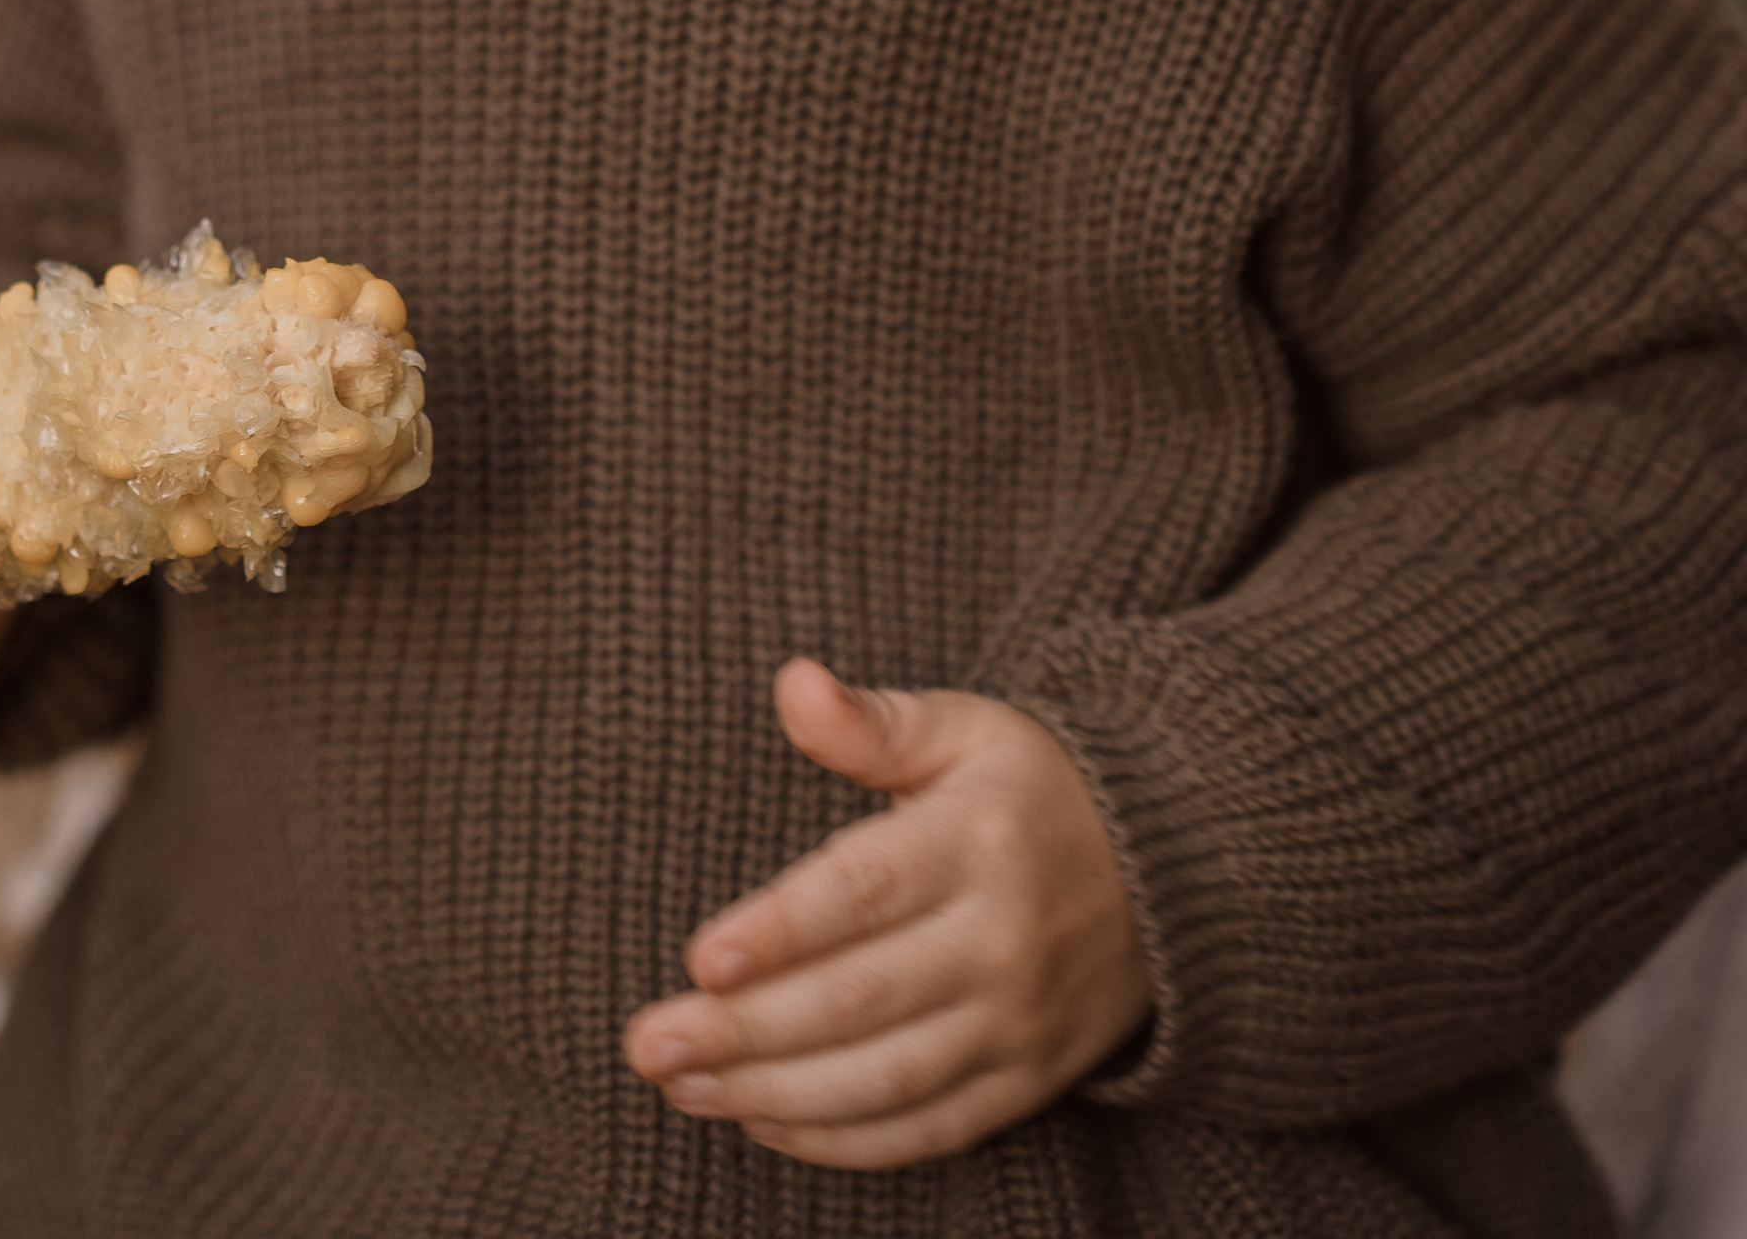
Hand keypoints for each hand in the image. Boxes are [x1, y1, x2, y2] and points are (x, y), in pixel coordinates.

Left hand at [623, 659, 1149, 1170]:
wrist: (1176, 875)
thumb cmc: (1033, 789)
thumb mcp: (966, 729)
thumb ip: (872, 721)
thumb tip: (793, 683)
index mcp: (978, 842)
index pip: (865, 893)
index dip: (781, 930)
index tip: (700, 960)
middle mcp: (1001, 942)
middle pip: (859, 1000)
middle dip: (746, 1031)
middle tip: (647, 1042)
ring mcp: (1017, 1024)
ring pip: (884, 1081)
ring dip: (774, 1093)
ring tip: (682, 1085)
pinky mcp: (1027, 1083)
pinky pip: (927, 1130)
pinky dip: (843, 1141)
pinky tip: (761, 1123)